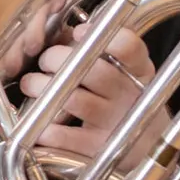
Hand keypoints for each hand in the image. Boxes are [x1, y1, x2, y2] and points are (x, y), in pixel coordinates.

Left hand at [20, 24, 169, 169]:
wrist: (148, 149)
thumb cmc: (125, 100)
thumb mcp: (126, 71)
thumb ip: (99, 47)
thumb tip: (65, 30)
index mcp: (138, 71)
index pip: (130, 47)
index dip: (104, 36)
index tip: (79, 32)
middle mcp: (130, 95)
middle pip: (93, 70)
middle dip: (57, 59)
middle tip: (45, 61)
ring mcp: (117, 123)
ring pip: (73, 99)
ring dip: (42, 88)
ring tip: (31, 84)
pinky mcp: (100, 148)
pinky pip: (66, 137)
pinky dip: (45, 127)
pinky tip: (37, 121)